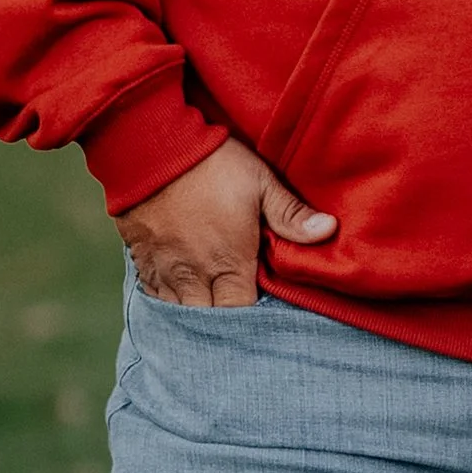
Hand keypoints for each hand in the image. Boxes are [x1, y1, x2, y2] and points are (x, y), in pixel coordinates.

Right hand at [117, 137, 335, 306]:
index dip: (253, 323)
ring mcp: (164, 269)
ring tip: (210, 313)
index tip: (262, 316)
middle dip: (223, 327)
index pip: (242, 314)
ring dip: (195, 315)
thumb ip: (291, 214)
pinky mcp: (141, 259)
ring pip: (179, 313)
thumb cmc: (211, 163)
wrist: (149, 145)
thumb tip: (329, 230)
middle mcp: (194, 275)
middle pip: (209, 322)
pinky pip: (154, 295)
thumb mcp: (259, 182)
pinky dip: (168, 301)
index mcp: (229, 262)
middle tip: (237, 322)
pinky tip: (179, 296)